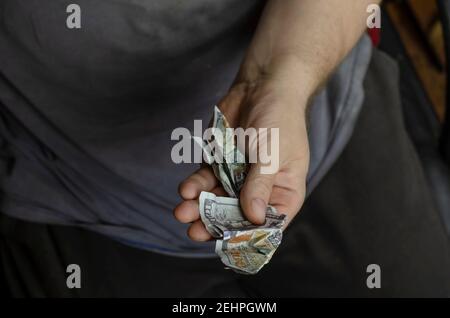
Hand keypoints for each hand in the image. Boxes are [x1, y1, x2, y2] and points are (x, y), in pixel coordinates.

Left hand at [174, 56, 310, 240]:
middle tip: (194, 231)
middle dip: (215, 224)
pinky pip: (206, 180)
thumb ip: (260, 185)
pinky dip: (195, 186)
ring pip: (217, 200)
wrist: (262, 85)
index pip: (268, 224)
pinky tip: (185, 189)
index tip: (226, 242)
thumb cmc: (279, 117)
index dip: (247, 235)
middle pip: (237, 215)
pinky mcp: (220, 162)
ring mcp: (239, 176)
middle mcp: (261, 189)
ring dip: (199, 208)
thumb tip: (254, 217)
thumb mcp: (272, 153)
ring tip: (181, 213)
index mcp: (284, 191)